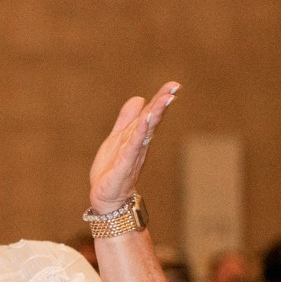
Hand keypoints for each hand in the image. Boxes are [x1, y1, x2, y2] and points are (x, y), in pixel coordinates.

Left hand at [89, 81, 179, 213]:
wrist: (106, 197)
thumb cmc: (113, 168)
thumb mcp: (118, 138)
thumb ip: (127, 120)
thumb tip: (139, 98)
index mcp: (137, 136)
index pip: (151, 114)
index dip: (160, 99)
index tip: (173, 84)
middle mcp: (139, 144)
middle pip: (152, 120)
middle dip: (162, 103)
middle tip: (174, 87)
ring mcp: (134, 154)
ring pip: (146, 131)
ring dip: (155, 115)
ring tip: (164, 99)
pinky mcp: (125, 164)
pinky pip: (133, 146)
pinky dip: (140, 133)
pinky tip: (146, 120)